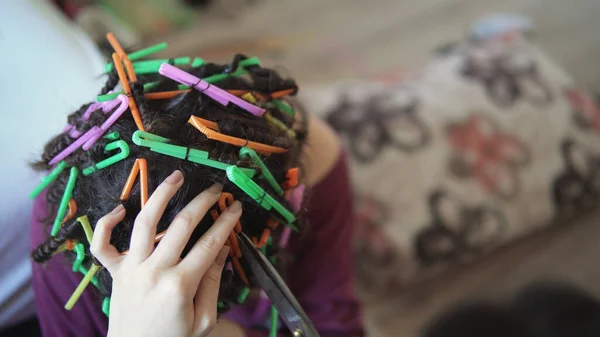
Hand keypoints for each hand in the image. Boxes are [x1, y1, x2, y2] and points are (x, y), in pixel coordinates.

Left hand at [91, 170, 241, 336]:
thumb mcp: (203, 320)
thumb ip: (212, 283)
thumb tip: (223, 248)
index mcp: (180, 285)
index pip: (209, 243)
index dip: (226, 222)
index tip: (236, 207)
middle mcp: (154, 271)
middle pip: (182, 225)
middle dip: (203, 203)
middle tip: (215, 189)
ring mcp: (131, 269)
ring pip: (145, 223)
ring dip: (161, 196)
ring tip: (175, 177)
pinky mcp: (115, 273)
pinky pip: (102, 245)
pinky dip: (106, 224)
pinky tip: (120, 209)